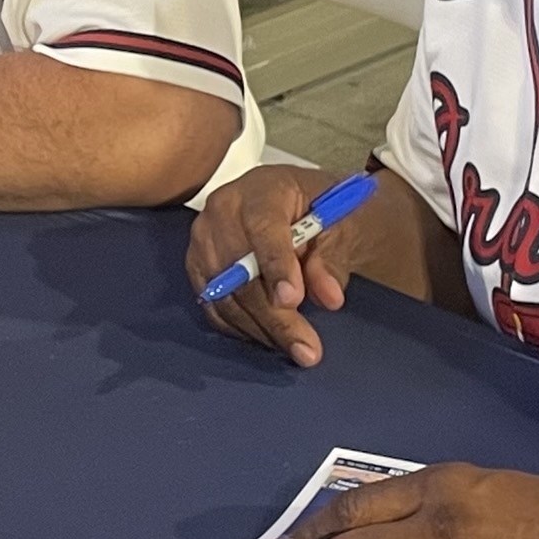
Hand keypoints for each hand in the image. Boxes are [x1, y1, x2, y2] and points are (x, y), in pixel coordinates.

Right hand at [185, 162, 349, 365]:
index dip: (276, 265)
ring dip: (262, 329)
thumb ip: (333, 256)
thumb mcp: (340, 222)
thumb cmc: (318, 208)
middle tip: (307, 348)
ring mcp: (204, 241)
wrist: (297, 204)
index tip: (292, 299)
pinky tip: (271, 337)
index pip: (262, 228)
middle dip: (275, 315)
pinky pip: (214, 307)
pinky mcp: (198, 268)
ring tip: (297, 349)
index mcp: (261, 190)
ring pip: (226, 296)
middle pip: (241, 271)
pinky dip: (242, 328)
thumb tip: (328, 295)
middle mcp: (223, 211)